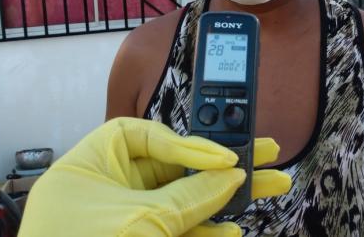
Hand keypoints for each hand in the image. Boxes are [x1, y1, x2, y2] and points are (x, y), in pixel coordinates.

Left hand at [18, 117, 290, 236]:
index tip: (223, 157)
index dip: (186, 142)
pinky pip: (176, 231)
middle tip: (266, 153)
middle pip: (174, 167)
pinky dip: (204, 230)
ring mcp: (123, 221)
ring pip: (182, 202)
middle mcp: (107, 190)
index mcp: (90, 167)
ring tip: (273, 185)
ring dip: (224, 200)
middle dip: (220, 165)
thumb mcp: (141, 223)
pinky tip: (234, 228)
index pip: (144, 136)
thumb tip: (232, 176)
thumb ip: (189, 197)